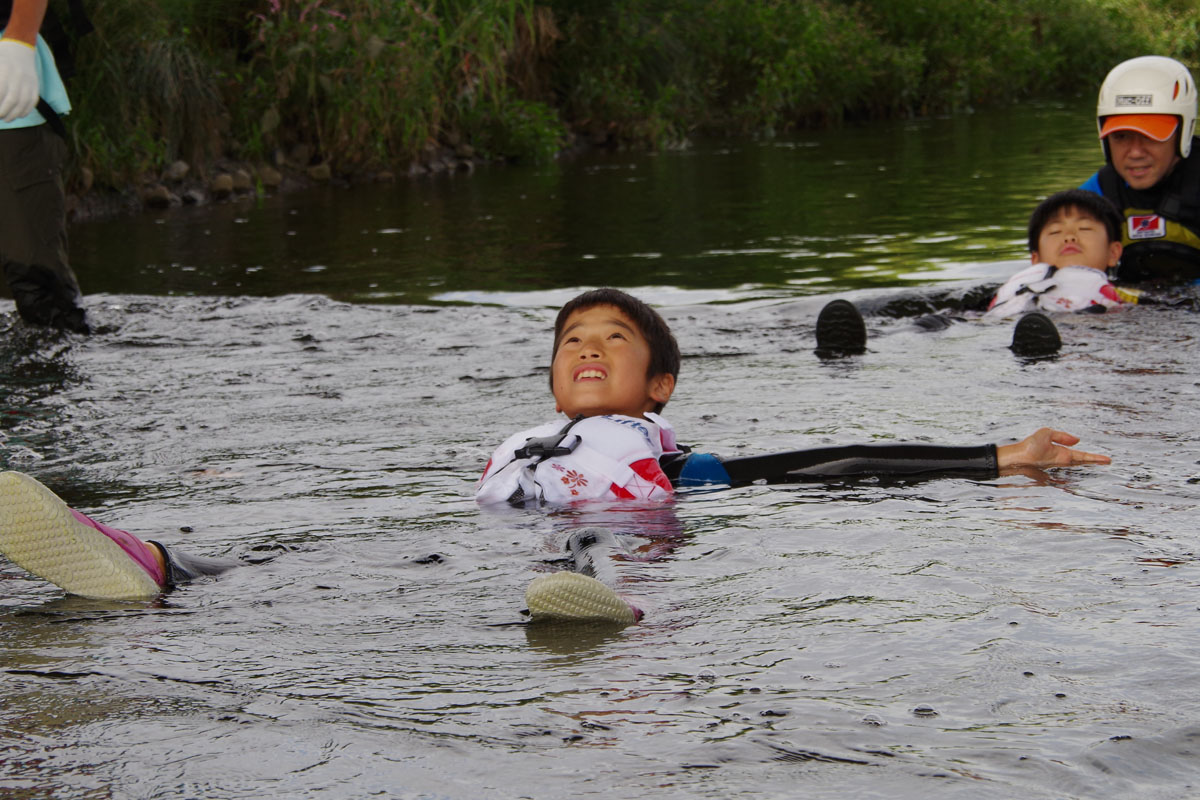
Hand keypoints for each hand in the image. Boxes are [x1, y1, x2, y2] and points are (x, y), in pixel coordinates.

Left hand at [0, 38, 38, 122]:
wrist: (19, 50)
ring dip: (14, 115)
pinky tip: (18, 115)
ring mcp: (28, 82)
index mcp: (4, 70)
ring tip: (6, 118)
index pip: (1, 91)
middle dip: (3, 112)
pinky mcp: (35, 86)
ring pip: (23, 103)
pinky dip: (25, 111)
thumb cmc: (0, 59)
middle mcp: (18, 76)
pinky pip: (32, 102)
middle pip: (11, 100)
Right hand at [996, 428, 1110, 470]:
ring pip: (1071, 463)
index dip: (1097, 458)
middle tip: (1105, 461)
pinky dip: (1068, 463)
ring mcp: (1053, 465)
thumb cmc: (1029, 447)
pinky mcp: (1045, 466)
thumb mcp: (1046, 434)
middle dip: (1092, 461)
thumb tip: (1076, 440)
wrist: (1015, 460)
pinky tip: (1068, 466)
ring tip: (1090, 460)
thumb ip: (1062, 436)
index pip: (1084, 456)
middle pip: (1080, 461)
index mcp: (1064, 456)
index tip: (1108, 460)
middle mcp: (1060, 462)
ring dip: (1082, 461)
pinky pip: (1061, 464)